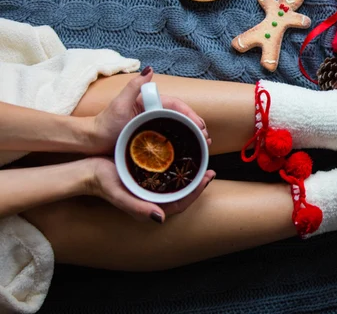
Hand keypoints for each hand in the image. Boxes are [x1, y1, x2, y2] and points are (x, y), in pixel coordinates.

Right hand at [87, 157, 215, 222]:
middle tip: (210, 170)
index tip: (207, 178)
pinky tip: (183, 156)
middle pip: (182, 194)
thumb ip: (138, 209)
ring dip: (190, 175)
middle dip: (198, 183)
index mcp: (150, 207)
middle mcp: (152, 199)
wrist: (88, 172)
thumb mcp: (119, 195)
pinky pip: (167, 175)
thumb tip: (160, 218)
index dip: (196, 192)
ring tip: (201, 163)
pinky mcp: (147, 177)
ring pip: (176, 185)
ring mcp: (150, 188)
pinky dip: (177, 168)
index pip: (180, 203)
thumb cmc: (103, 183)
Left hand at [90, 67, 211, 154]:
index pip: (177, 106)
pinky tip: (189, 149)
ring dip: (192, 135)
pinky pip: (171, 139)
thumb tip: (150, 69)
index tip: (200, 125)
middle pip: (181, 118)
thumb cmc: (105, 123)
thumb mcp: (120, 102)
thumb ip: (134, 86)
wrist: (93, 141)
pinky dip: (182, 142)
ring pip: (178, 128)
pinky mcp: (152, 139)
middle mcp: (154, 113)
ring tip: (203, 144)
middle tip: (206, 138)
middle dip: (196, 126)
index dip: (191, 115)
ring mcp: (154, 126)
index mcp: (151, 103)